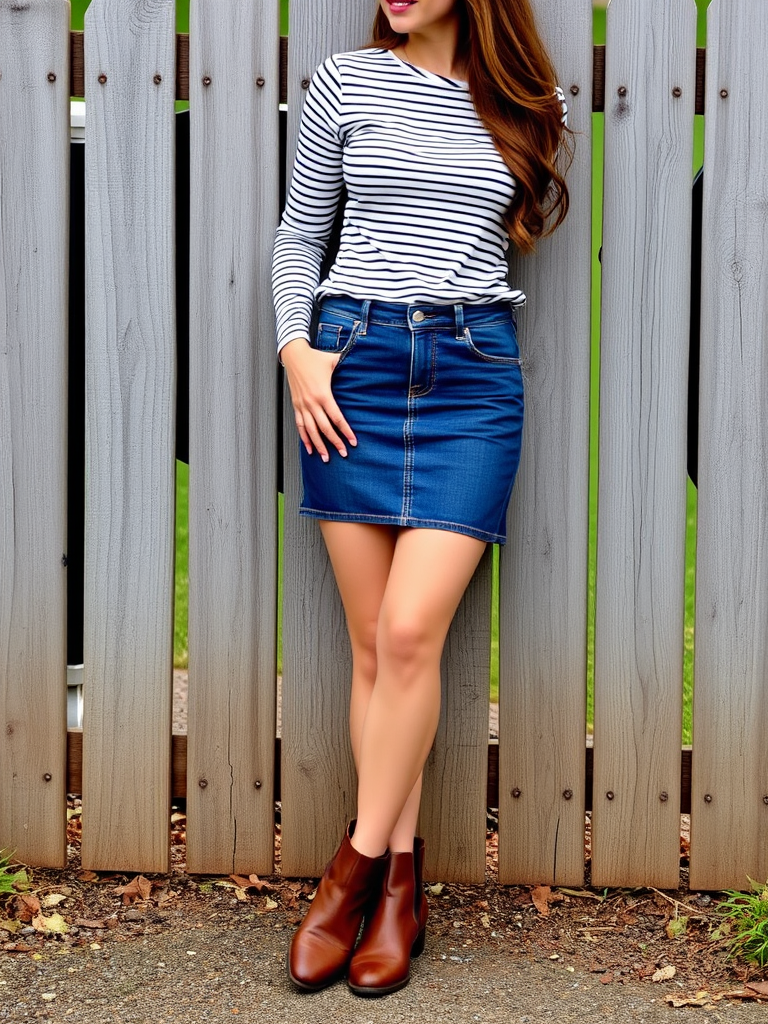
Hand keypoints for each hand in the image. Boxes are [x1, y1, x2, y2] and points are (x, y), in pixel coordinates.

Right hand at [280, 338, 356, 461]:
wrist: (294, 355)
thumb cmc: (315, 358)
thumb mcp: (333, 360)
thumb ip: (348, 364)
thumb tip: (362, 362)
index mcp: (323, 394)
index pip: (337, 418)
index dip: (345, 431)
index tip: (353, 441)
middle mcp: (312, 403)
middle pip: (325, 428)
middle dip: (335, 442)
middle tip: (343, 453)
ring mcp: (303, 406)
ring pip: (311, 431)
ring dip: (319, 445)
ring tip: (326, 458)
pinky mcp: (296, 406)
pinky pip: (300, 426)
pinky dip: (305, 438)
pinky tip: (309, 449)